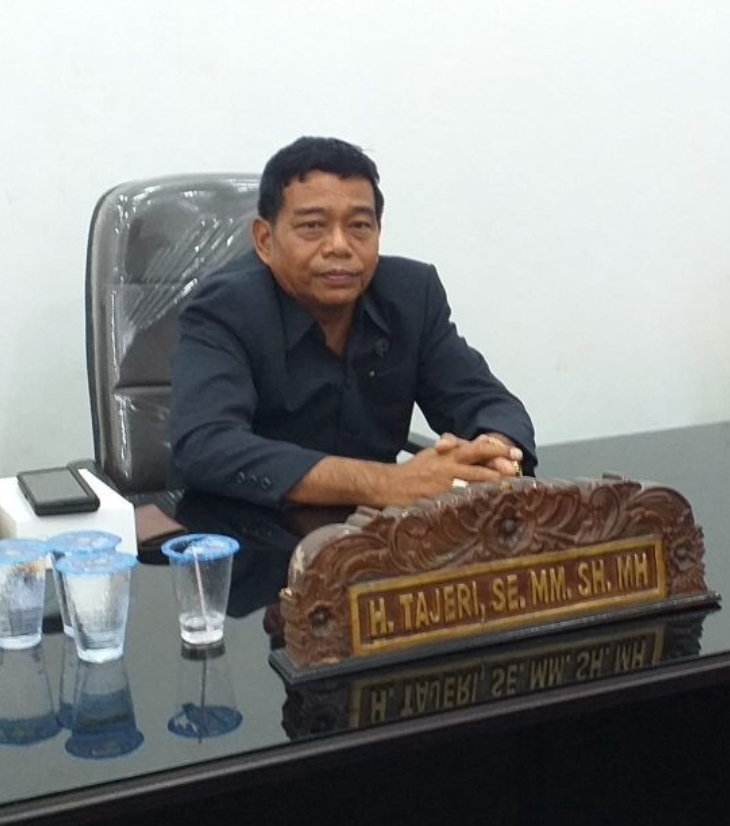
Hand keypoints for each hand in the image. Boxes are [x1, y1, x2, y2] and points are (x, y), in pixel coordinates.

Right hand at [388, 433, 522, 503]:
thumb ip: (457, 448)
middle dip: (502, 472)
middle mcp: (450, 467)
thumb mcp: (436, 454)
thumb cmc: (415, 471)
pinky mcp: (440, 500)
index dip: (500, 451)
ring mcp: (446, 485)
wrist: (391, 484)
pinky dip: (476, 503)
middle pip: (483, 468)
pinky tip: (487, 508)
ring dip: (493, 488)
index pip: (480, 448)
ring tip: (508, 492)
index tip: (516, 454)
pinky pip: (462, 501)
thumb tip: (481, 442)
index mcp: (450, 453)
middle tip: (517, 475)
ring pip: (476, 485)